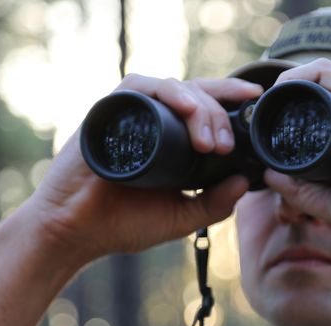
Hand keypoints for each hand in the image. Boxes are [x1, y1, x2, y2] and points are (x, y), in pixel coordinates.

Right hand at [26, 74, 262, 261]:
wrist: (74, 234)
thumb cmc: (122, 225)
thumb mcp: (181, 217)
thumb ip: (214, 204)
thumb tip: (244, 181)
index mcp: (170, 140)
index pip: (204, 107)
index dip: (229, 98)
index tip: (255, 101)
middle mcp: (151, 121)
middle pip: (194, 94)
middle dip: (219, 113)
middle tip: (225, 144)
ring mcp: (129, 114)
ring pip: (172, 87)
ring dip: (199, 106)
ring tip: (210, 140)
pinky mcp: (107, 112)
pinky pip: (139, 86)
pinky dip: (167, 92)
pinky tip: (186, 109)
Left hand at [263, 59, 330, 265]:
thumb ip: (302, 187)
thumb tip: (270, 175)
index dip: (310, 105)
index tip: (283, 123)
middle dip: (299, 94)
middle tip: (270, 114)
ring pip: (328, 75)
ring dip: (295, 83)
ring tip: (271, 102)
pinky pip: (327, 74)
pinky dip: (299, 78)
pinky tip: (280, 91)